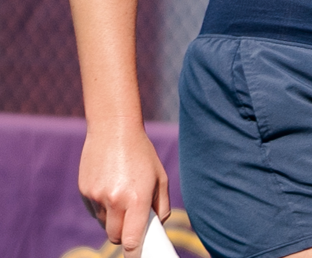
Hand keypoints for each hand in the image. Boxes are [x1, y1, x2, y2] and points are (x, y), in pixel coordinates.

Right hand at [78, 121, 168, 257]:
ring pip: (104, 224)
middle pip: (115, 237)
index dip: (134, 249)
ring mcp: (96, 197)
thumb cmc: (142, 155)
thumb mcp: (161, 178)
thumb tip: (156, 228)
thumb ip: (161, 207)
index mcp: (137, 198)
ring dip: (114, 220)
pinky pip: (95, 211)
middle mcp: (114, 200)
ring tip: (123, 196)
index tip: (137, 252)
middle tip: (133, 225)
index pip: (131, 239)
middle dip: (124, 236)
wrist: (114, 131)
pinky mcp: (84, 192)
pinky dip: (103, 208)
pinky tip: (110, 188)